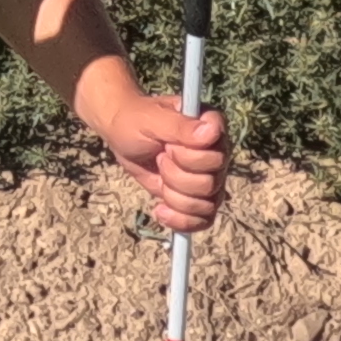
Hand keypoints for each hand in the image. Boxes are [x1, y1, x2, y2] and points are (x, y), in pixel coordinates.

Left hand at [80, 57, 228, 235]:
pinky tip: (161, 209)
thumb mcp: (152, 120)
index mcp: (213, 127)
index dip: (189, 158)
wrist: (123, 133)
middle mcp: (218, 153)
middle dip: (175, 177)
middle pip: (209, 184)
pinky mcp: (199, 196)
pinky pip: (203, 220)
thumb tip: (211, 131)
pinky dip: (180, 220)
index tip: (168, 146)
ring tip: (160, 177)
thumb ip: (180, 126)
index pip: (216, 156)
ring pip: (206, 205)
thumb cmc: (137, 120)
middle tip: (160, 158)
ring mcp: (210, 176)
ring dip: (174, 196)